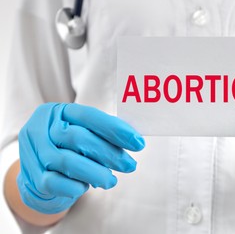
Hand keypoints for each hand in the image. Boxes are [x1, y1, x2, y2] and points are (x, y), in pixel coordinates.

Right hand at [17, 103, 144, 213]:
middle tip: (129, 165)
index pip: (89, 116)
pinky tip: (86, 186)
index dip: (115, 129)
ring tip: (111, 180)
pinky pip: (56, 183)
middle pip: (79, 138)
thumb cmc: (67, 147)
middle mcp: (41, 128)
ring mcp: (34, 152)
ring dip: (96, 172)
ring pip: (68, 161)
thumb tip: (134, 141)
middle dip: (109, 153)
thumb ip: (101, 133)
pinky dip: (75, 186)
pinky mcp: (32, 177)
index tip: (138, 143)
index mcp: (57, 112)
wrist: (37, 170)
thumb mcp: (80, 132)